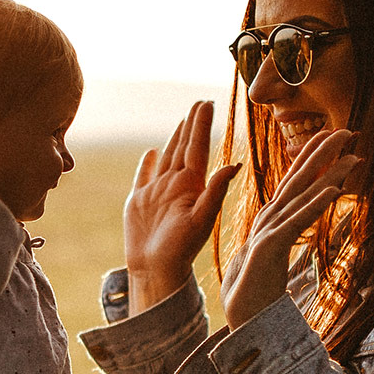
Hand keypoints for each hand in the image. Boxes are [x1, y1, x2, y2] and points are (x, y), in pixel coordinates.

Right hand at [123, 101, 240, 315]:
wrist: (155, 270)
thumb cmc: (181, 249)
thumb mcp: (201, 220)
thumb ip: (215, 192)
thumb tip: (234, 164)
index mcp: (191, 185)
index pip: (198, 148)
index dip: (202, 125)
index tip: (208, 103)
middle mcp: (176, 185)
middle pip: (185, 147)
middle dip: (192, 125)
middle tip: (200, 102)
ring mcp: (157, 192)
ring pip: (168, 156)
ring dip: (175, 137)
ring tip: (182, 119)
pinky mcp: (139, 201)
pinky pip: (144, 175)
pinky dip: (147, 163)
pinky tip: (151, 151)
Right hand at [218, 128, 360, 328]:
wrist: (241, 319)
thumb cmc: (256, 292)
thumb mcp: (272, 257)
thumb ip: (284, 238)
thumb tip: (295, 230)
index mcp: (271, 220)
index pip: (293, 181)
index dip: (313, 158)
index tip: (333, 138)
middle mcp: (269, 219)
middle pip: (298, 178)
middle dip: (323, 152)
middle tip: (346, 129)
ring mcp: (269, 231)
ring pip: (302, 194)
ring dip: (327, 171)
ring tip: (349, 152)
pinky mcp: (271, 247)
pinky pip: (298, 222)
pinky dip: (316, 204)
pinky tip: (334, 189)